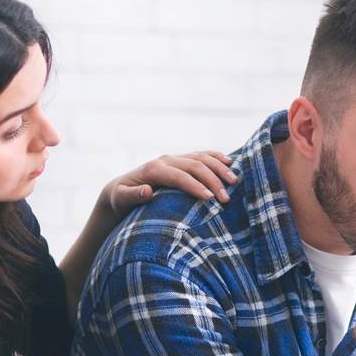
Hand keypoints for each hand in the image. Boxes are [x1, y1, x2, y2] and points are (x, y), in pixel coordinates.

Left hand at [102, 151, 236, 215]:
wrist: (120, 188)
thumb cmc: (120, 198)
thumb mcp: (120, 199)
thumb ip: (132, 196)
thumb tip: (147, 191)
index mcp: (153, 169)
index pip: (179, 176)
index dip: (195, 186)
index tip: (210, 199)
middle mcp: (165, 160)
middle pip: (195, 166)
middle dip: (212, 181)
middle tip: (226, 199)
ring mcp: (174, 158)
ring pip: (201, 158)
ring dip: (219, 168)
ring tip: (234, 182)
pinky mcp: (180, 160)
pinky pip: (202, 155)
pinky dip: (217, 157)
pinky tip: (230, 163)